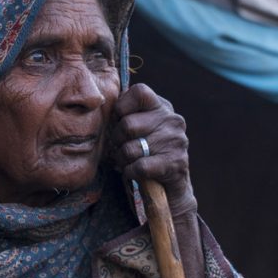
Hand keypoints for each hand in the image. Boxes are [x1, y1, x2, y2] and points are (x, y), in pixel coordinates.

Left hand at [109, 83, 196, 218]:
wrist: (171, 186)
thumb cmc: (148, 152)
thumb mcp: (142, 127)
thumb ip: (128, 113)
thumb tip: (102, 102)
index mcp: (162, 107)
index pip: (139, 92)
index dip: (121, 107)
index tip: (119, 121)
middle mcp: (172, 120)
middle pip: (128, 125)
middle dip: (117, 140)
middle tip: (119, 148)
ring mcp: (176, 141)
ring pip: (130, 149)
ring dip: (122, 159)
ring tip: (125, 161)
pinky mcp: (174, 163)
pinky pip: (139, 166)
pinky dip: (129, 172)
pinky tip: (132, 172)